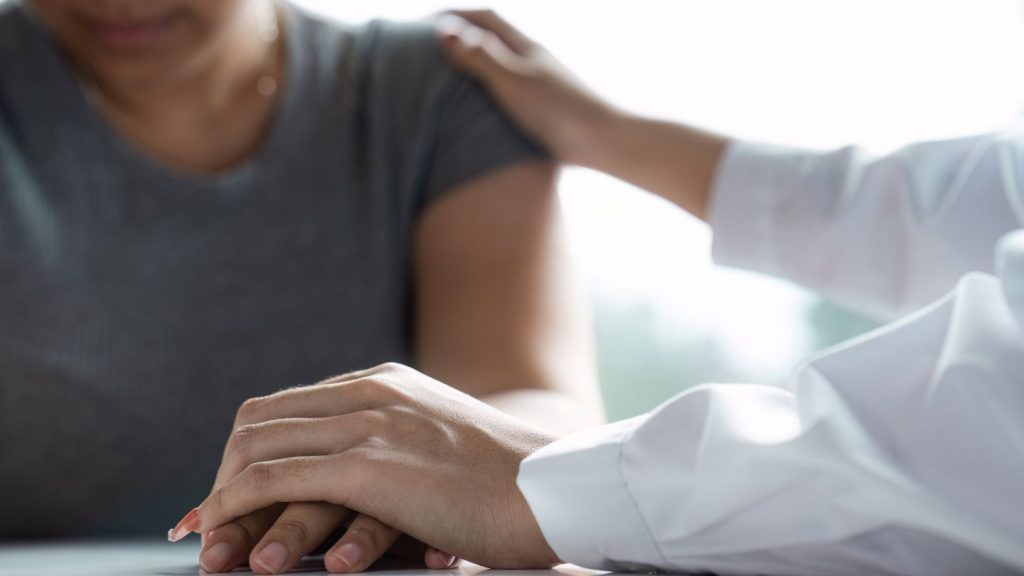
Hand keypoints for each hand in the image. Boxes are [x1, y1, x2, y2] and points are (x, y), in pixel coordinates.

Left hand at [174, 363, 561, 568]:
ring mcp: (368, 425)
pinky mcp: (370, 466)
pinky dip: (236, 509)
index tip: (227, 494)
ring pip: (258, 450)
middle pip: (260, 423)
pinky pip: (275, 480)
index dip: (248, 451)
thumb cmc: (505, 479)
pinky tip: (227, 540)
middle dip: (223, 475)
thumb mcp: (441, 441)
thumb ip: (397, 439)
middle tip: (206, 524)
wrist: (552, 487)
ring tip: (206, 542)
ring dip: (221, 499)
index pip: (288, 407)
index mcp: (383, 382)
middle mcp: (368, 392)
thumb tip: (360, 472)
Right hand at [435, 10, 726, 220]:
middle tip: (432, 47)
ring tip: (451, 78)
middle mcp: (536, 61)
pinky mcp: (548, 110)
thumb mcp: (512, 81)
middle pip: (495, 38)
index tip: (424, 23)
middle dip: (464, 35)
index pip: (485, 18)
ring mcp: (543, 85)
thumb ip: (479, 57)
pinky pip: (511, 91)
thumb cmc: (558, 112)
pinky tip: (484, 112)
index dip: (454, 15)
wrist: (604, 143)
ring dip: (477, 63)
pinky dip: (490, 91)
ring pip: (504, 65)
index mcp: (527, 48)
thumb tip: (445, 31)